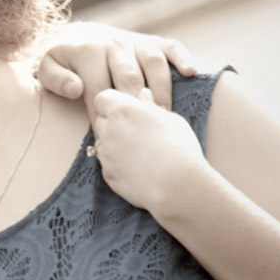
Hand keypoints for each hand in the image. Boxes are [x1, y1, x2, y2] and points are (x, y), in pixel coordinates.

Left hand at [36, 22, 195, 116]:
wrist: (80, 35)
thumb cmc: (65, 63)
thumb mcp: (49, 69)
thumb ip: (56, 80)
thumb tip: (76, 88)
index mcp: (87, 51)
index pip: (98, 88)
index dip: (103, 114)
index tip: (107, 136)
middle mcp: (113, 42)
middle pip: (128, 77)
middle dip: (135, 105)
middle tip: (141, 131)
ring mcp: (135, 40)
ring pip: (152, 62)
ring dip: (160, 88)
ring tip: (162, 114)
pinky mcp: (154, 40)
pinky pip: (172, 46)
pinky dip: (182, 57)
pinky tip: (191, 73)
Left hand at [91, 88, 210, 214]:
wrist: (177, 185)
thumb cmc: (179, 147)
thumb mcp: (171, 119)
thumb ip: (150, 106)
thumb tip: (142, 95)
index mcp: (122, 110)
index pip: (103, 98)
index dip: (114, 103)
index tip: (129, 110)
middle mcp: (108, 130)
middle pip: (100, 120)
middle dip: (113, 122)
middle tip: (138, 131)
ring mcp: (105, 153)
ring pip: (103, 142)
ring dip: (114, 143)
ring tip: (141, 151)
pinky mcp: (107, 174)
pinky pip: (108, 163)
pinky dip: (118, 163)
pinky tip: (139, 167)